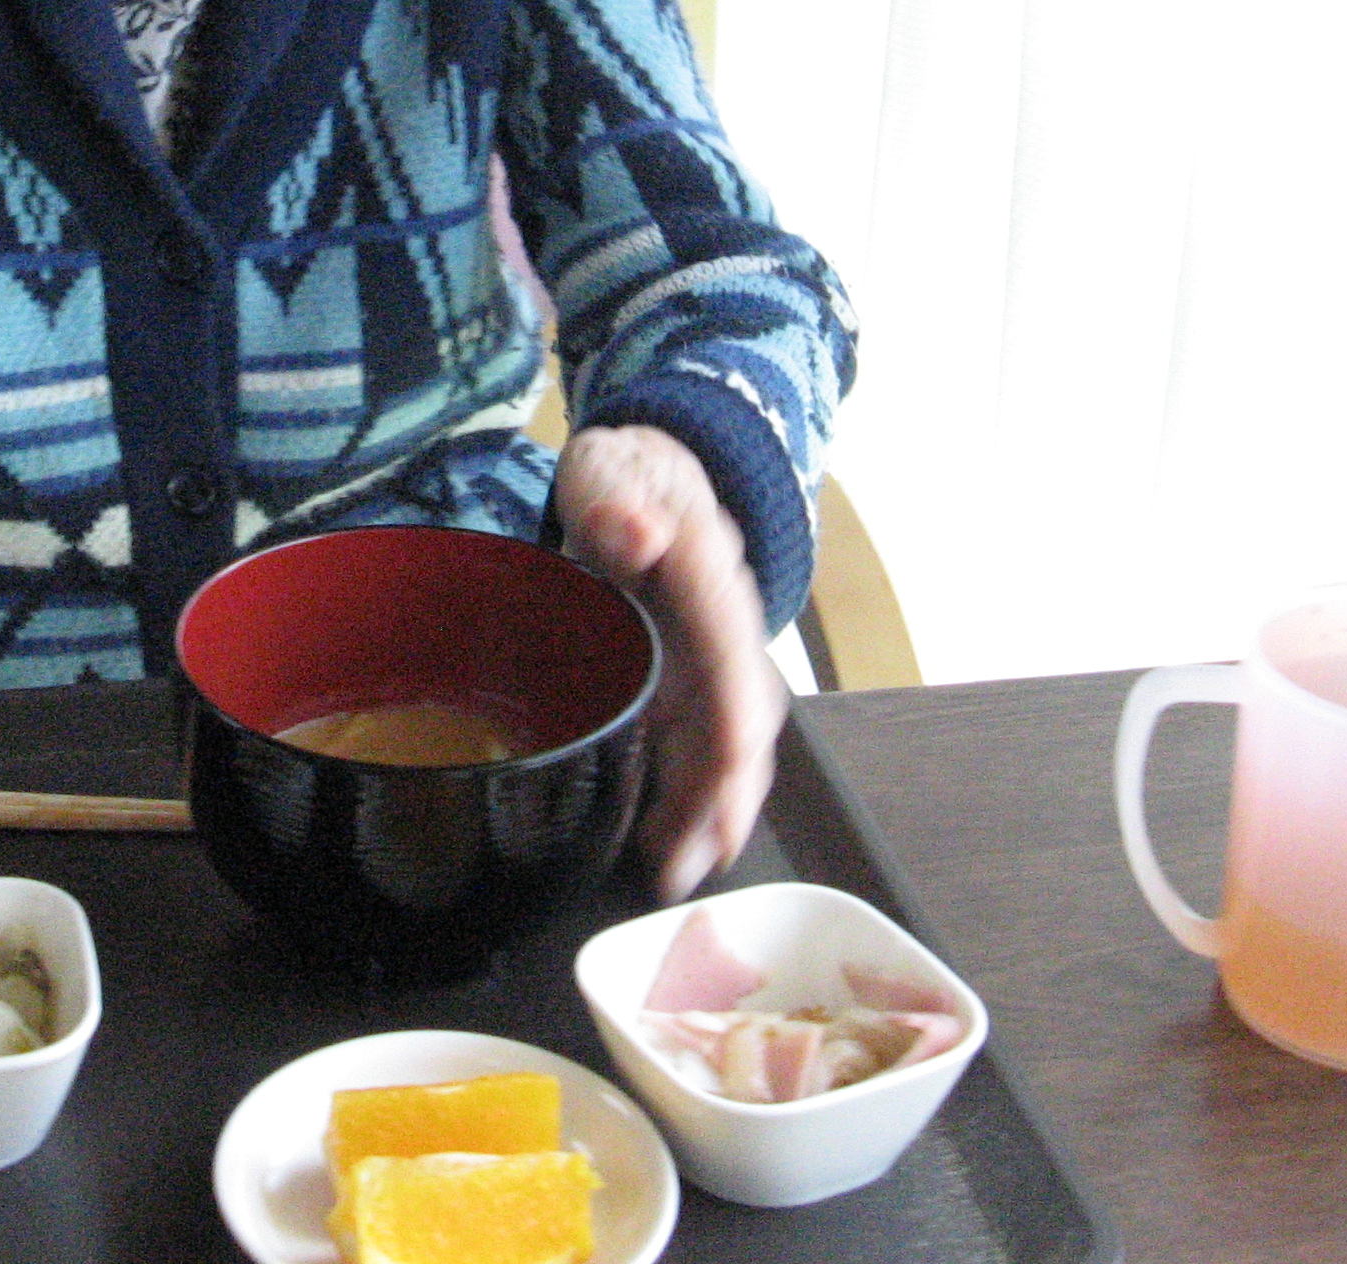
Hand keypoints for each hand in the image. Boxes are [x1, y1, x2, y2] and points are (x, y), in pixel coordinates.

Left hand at [551, 425, 785, 901]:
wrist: (640, 473)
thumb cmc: (622, 474)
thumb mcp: (608, 470)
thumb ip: (616, 498)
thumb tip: (638, 530)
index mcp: (708, 575)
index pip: (733, 654)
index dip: (733, 718)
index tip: (728, 773)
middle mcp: (722, 629)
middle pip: (738, 722)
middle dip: (723, 799)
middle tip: (689, 866)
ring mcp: (706, 661)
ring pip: (721, 749)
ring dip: (705, 815)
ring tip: (671, 876)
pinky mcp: (684, 683)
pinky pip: (694, 749)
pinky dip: (683, 799)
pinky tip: (656, 844)